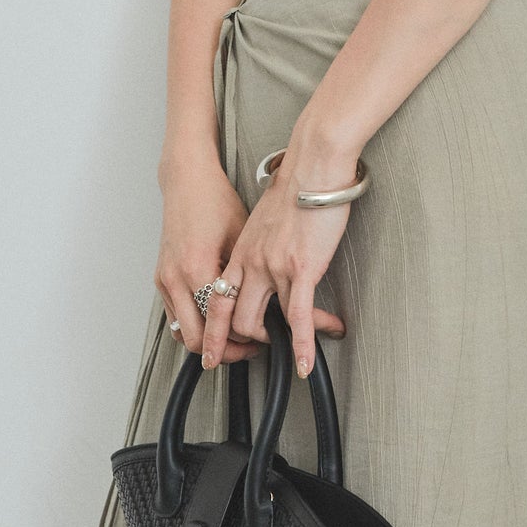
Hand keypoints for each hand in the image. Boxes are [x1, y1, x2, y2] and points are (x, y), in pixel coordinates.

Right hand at [154, 151, 263, 365]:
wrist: (187, 180)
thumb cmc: (216, 201)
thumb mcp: (241, 236)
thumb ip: (249, 275)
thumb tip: (273, 304)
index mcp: (197, 268)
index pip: (218, 325)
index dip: (243, 340)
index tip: (262, 341)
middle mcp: (175, 278)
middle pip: (196, 340)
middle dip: (224, 351)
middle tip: (250, 349)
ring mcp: (165, 280)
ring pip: (183, 333)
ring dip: (207, 341)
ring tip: (235, 339)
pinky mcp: (161, 278)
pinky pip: (176, 317)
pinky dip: (196, 325)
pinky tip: (216, 320)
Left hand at [199, 141, 354, 379]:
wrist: (313, 164)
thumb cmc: (296, 184)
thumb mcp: (264, 218)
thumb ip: (259, 242)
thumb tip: (265, 255)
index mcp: (240, 250)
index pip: (216, 301)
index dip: (213, 333)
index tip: (213, 353)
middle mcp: (250, 262)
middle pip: (234, 319)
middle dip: (244, 345)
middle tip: (261, 354)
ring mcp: (273, 268)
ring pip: (264, 322)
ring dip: (280, 345)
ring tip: (296, 356)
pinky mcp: (301, 269)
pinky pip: (298, 318)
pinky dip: (303, 345)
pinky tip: (307, 363)